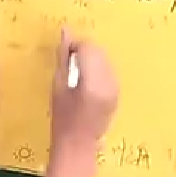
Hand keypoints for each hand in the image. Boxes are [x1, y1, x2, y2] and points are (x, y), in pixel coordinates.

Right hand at [48, 28, 118, 154]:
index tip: (64, 52)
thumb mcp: (58, 86)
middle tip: (69, 61)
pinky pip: (109, 70)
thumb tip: (65, 32)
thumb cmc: (61, 118)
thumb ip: (63, 57)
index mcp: (92, 82)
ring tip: (77, 72)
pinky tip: (87, 81)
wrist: (78, 145)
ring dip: (91, 58)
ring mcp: (116, 88)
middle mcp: (109, 82)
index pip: (87, 48)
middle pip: (98, 51)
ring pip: (105, 58)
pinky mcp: (117, 92)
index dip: (74, 45)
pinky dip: (98, 68)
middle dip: (83, 50)